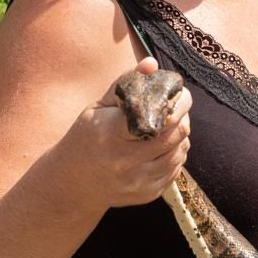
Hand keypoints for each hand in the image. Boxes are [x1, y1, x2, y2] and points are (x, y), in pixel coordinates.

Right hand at [60, 56, 192, 207]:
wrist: (74, 183)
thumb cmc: (87, 137)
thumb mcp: (98, 107)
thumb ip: (126, 84)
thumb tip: (152, 64)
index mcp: (111, 134)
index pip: (157, 115)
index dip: (175, 101)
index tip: (179, 92)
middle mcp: (125, 161)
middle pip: (174, 134)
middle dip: (183, 115)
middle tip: (179, 105)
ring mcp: (138, 181)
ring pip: (179, 151)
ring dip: (182, 134)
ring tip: (172, 123)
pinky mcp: (147, 194)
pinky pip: (176, 169)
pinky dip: (177, 153)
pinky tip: (166, 145)